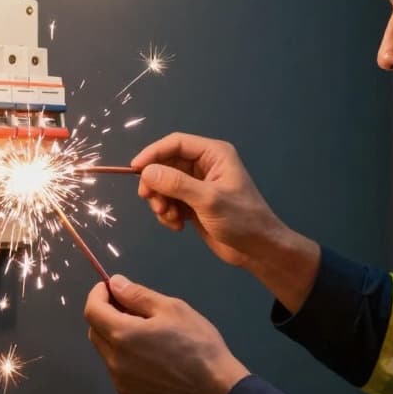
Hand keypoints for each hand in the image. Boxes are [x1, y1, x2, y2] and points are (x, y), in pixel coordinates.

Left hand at [83, 275, 249, 393]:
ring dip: (116, 338)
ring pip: (106, 352)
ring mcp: (120, 383)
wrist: (216, 391)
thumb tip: (114, 283)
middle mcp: (114, 361)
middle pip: (95, 331)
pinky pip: (118, 371)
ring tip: (147, 335)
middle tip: (132, 308)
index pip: (92, 310)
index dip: (97, 295)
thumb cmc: (197, 344)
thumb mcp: (172, 309)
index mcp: (122, 335)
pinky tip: (151, 359)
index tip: (111, 288)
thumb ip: (137, 295)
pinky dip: (125, 359)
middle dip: (106, 314)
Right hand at [131, 132, 286, 268]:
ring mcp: (197, 185)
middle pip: (166, 164)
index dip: (153, 153)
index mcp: (214, 154)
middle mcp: (204, 165)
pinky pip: (169, 201)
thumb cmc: (242, 220)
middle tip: (152, 202)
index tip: (134, 169)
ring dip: (161, 202)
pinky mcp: (193, 203)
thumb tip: (146, 172)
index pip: (176, 144)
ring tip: (170, 218)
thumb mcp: (208, 200)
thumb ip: (177, 184)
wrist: (258, 250)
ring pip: (164, 184)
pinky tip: (177, 226)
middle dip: (156, 184)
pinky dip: (167, 213)